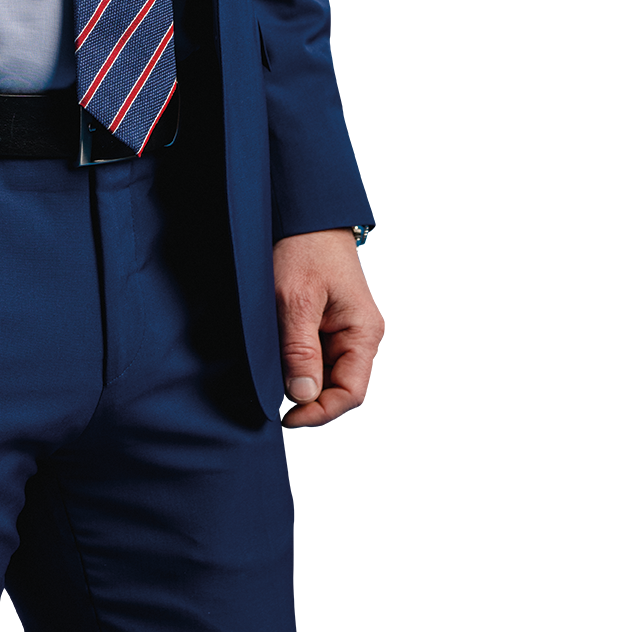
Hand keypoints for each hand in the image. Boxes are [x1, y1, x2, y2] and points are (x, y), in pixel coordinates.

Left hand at [272, 228, 382, 428]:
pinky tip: (274, 358)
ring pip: (322, 373)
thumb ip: (300, 349)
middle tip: (269, 398)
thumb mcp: (296, 299)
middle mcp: (358, 338)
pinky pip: (313, 355)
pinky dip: (294, 361)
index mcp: (363, 333)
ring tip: (269, 376)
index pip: (348, 392)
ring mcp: (342, 332)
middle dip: (305, 396)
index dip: (319, 411)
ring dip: (297, 379)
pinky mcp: (325, 324)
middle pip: (335, 386)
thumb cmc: (305, 249)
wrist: (304, 215)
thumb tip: (303, 396)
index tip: (285, 416)